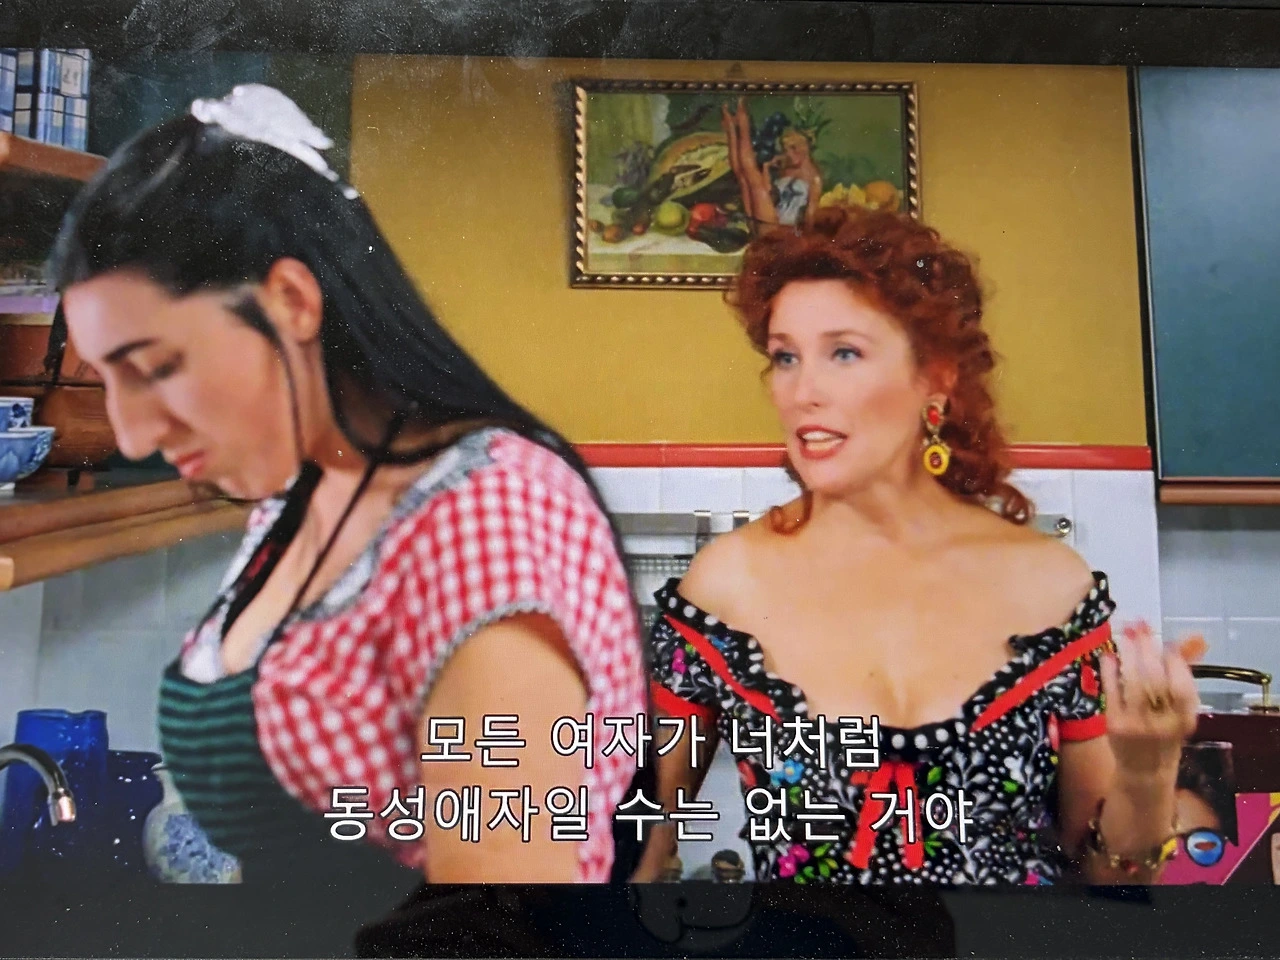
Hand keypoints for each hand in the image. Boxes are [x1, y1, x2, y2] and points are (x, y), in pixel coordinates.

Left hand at [1099, 620, 1200, 780]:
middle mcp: (1164, 724)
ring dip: (1130, 655)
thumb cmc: (1165, 732)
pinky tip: (1110, 655)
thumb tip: (1196, 637)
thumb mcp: (1180, 707)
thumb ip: (1184, 671)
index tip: (1167, 642)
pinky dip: (1111, 671)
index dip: (1175, 662)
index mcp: (1186, 720)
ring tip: (1125, 634)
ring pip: (1135, 685)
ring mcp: (1138, 725)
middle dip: (1148, 650)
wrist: (1144, 771)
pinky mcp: (1115, 725)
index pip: (1183, 687)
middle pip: (1157, 681)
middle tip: (1139, 625)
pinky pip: (1112, 692)